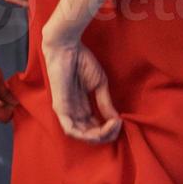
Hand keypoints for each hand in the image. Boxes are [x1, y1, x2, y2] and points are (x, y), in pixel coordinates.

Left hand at [40, 27, 121, 143]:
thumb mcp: (99, 85)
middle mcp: (73, 111)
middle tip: (119, 127)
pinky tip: (101, 127)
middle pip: (88, 133)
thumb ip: (105, 103)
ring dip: (98, 135)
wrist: (68, 48)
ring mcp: (65, 111)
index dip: (108, 129)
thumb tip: (116, 119)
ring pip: (80, 134)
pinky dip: (86, 133)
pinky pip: (70, 129)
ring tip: (113, 127)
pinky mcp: (60, 108)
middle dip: (105, 134)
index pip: (93, 126)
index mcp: (82, 106)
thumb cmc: (82, 62)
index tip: (122, 123)